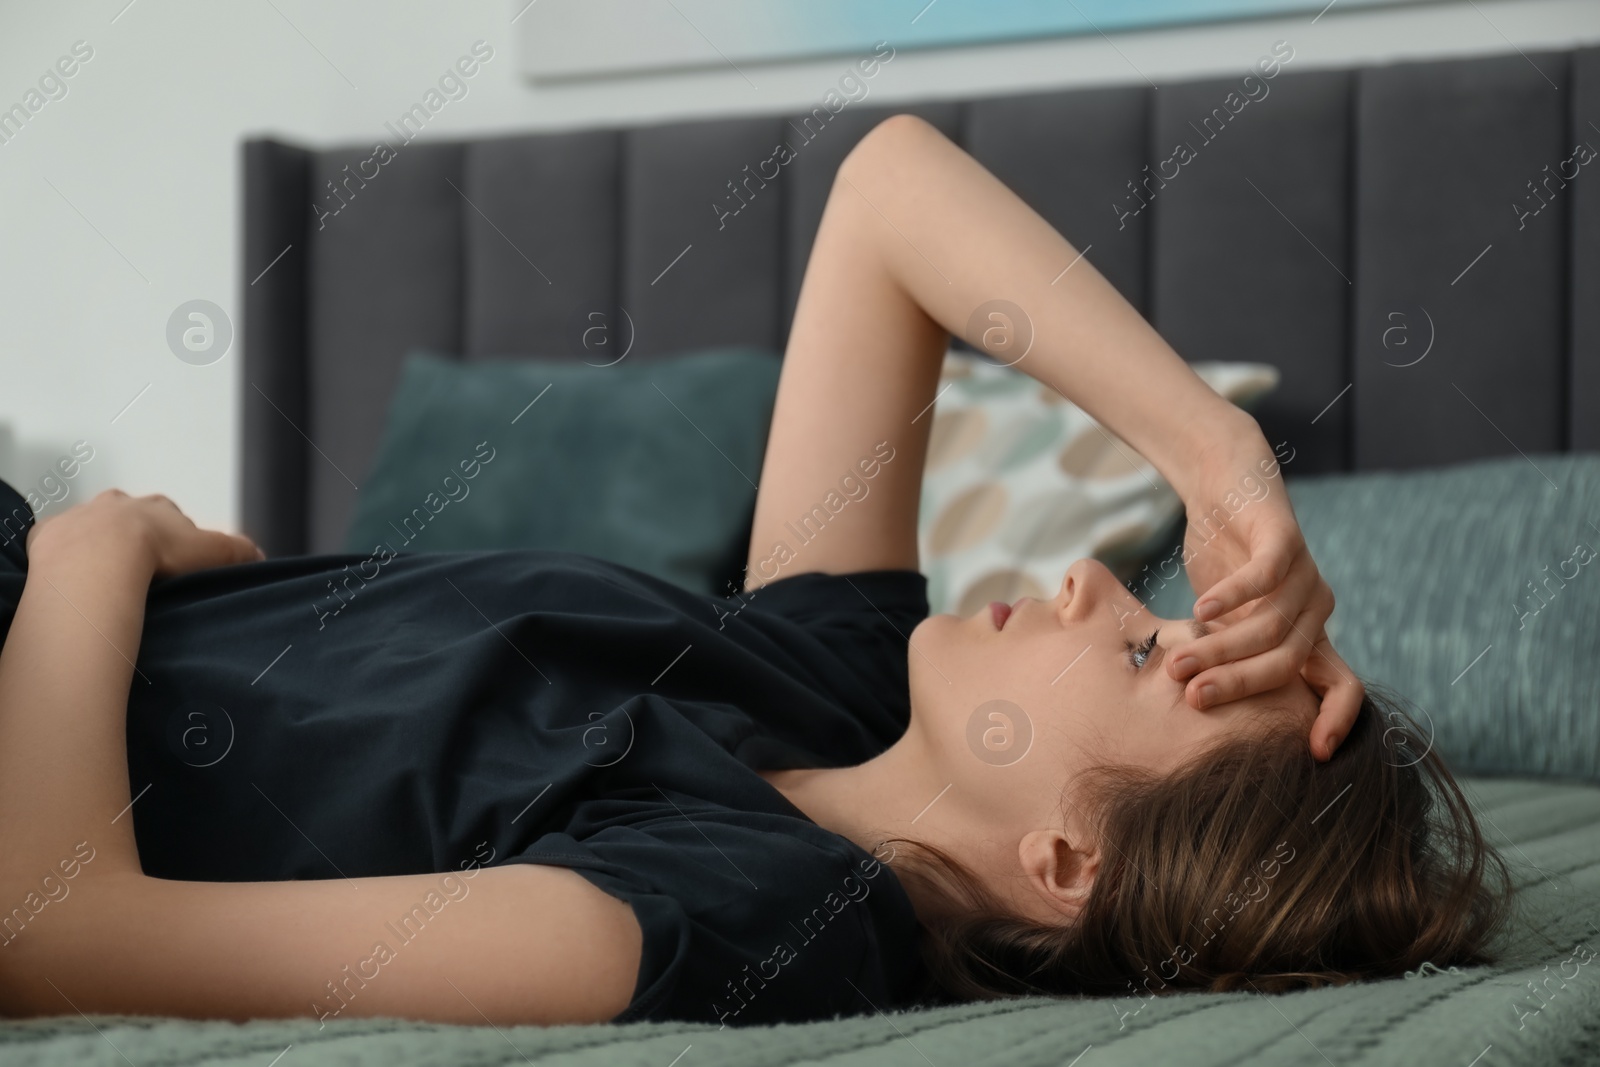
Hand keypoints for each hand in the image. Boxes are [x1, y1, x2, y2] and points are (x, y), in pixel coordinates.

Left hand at [26, 489, 263, 578]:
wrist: (98, 556)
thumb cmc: (154, 550)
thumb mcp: (212, 550)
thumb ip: (238, 551)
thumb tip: (259, 556)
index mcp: (156, 507)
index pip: (172, 517)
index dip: (176, 538)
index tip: (176, 561)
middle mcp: (117, 504)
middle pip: (129, 516)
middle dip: (135, 536)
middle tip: (142, 569)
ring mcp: (81, 516)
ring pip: (91, 527)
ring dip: (98, 544)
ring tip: (107, 575)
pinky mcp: (50, 534)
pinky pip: (58, 542)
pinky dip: (64, 556)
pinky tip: (73, 577)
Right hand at [1164, 431, 1362, 760]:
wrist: (1225, 487)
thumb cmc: (1221, 563)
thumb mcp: (1226, 623)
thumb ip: (1225, 657)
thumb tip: (1193, 706)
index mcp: (1310, 635)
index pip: (1343, 687)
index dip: (1336, 720)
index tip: (1315, 754)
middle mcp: (1316, 609)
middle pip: (1287, 661)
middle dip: (1238, 684)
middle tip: (1191, 696)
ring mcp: (1305, 574)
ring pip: (1269, 625)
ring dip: (1221, 647)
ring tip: (1178, 660)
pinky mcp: (1285, 538)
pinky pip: (1265, 576)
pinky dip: (1233, 596)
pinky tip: (1200, 610)